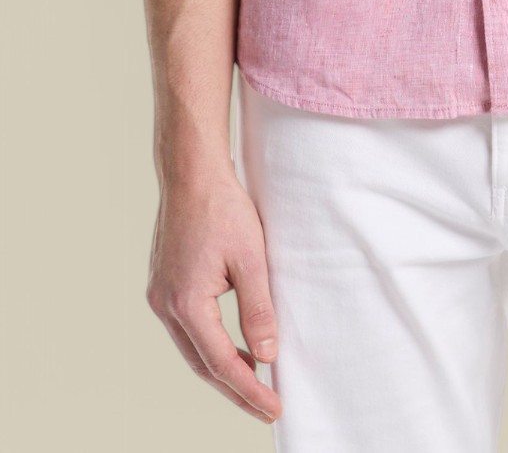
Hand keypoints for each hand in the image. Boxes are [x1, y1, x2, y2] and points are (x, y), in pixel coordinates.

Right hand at [145, 166, 281, 425]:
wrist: (192, 173)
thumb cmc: (223, 209)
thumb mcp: (251, 259)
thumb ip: (258, 310)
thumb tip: (267, 357)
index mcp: (185, 303)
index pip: (220, 362)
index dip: (248, 389)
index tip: (273, 407)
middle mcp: (165, 305)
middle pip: (201, 363)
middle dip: (234, 388)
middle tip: (265, 406)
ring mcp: (160, 295)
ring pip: (191, 347)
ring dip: (220, 367)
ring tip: (254, 382)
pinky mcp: (163, 284)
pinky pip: (186, 328)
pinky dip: (209, 344)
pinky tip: (231, 347)